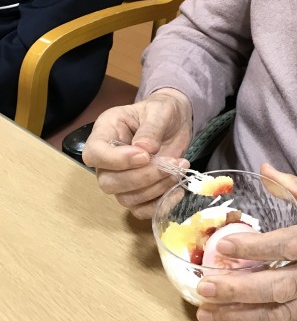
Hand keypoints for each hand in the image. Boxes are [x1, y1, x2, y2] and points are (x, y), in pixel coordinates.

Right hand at [82, 88, 192, 218]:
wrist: (175, 121)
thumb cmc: (162, 111)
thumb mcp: (160, 110)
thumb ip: (151, 128)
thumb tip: (144, 149)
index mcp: (105, 132)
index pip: (94, 154)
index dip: (117, 160)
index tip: (145, 156)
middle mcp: (107, 159)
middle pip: (109, 182)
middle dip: (142, 177)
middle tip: (170, 163)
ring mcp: (121, 178)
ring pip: (126, 198)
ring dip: (155, 188)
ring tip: (179, 168)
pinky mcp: (138, 192)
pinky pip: (140, 209)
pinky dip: (159, 204)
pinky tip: (177, 190)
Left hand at [195, 163, 296, 320]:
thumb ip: (294, 188)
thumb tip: (264, 168)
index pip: (289, 245)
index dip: (256, 247)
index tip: (224, 245)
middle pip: (280, 285)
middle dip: (239, 289)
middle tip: (204, 284)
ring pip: (281, 313)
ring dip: (241, 315)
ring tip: (207, 311)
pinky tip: (233, 319)